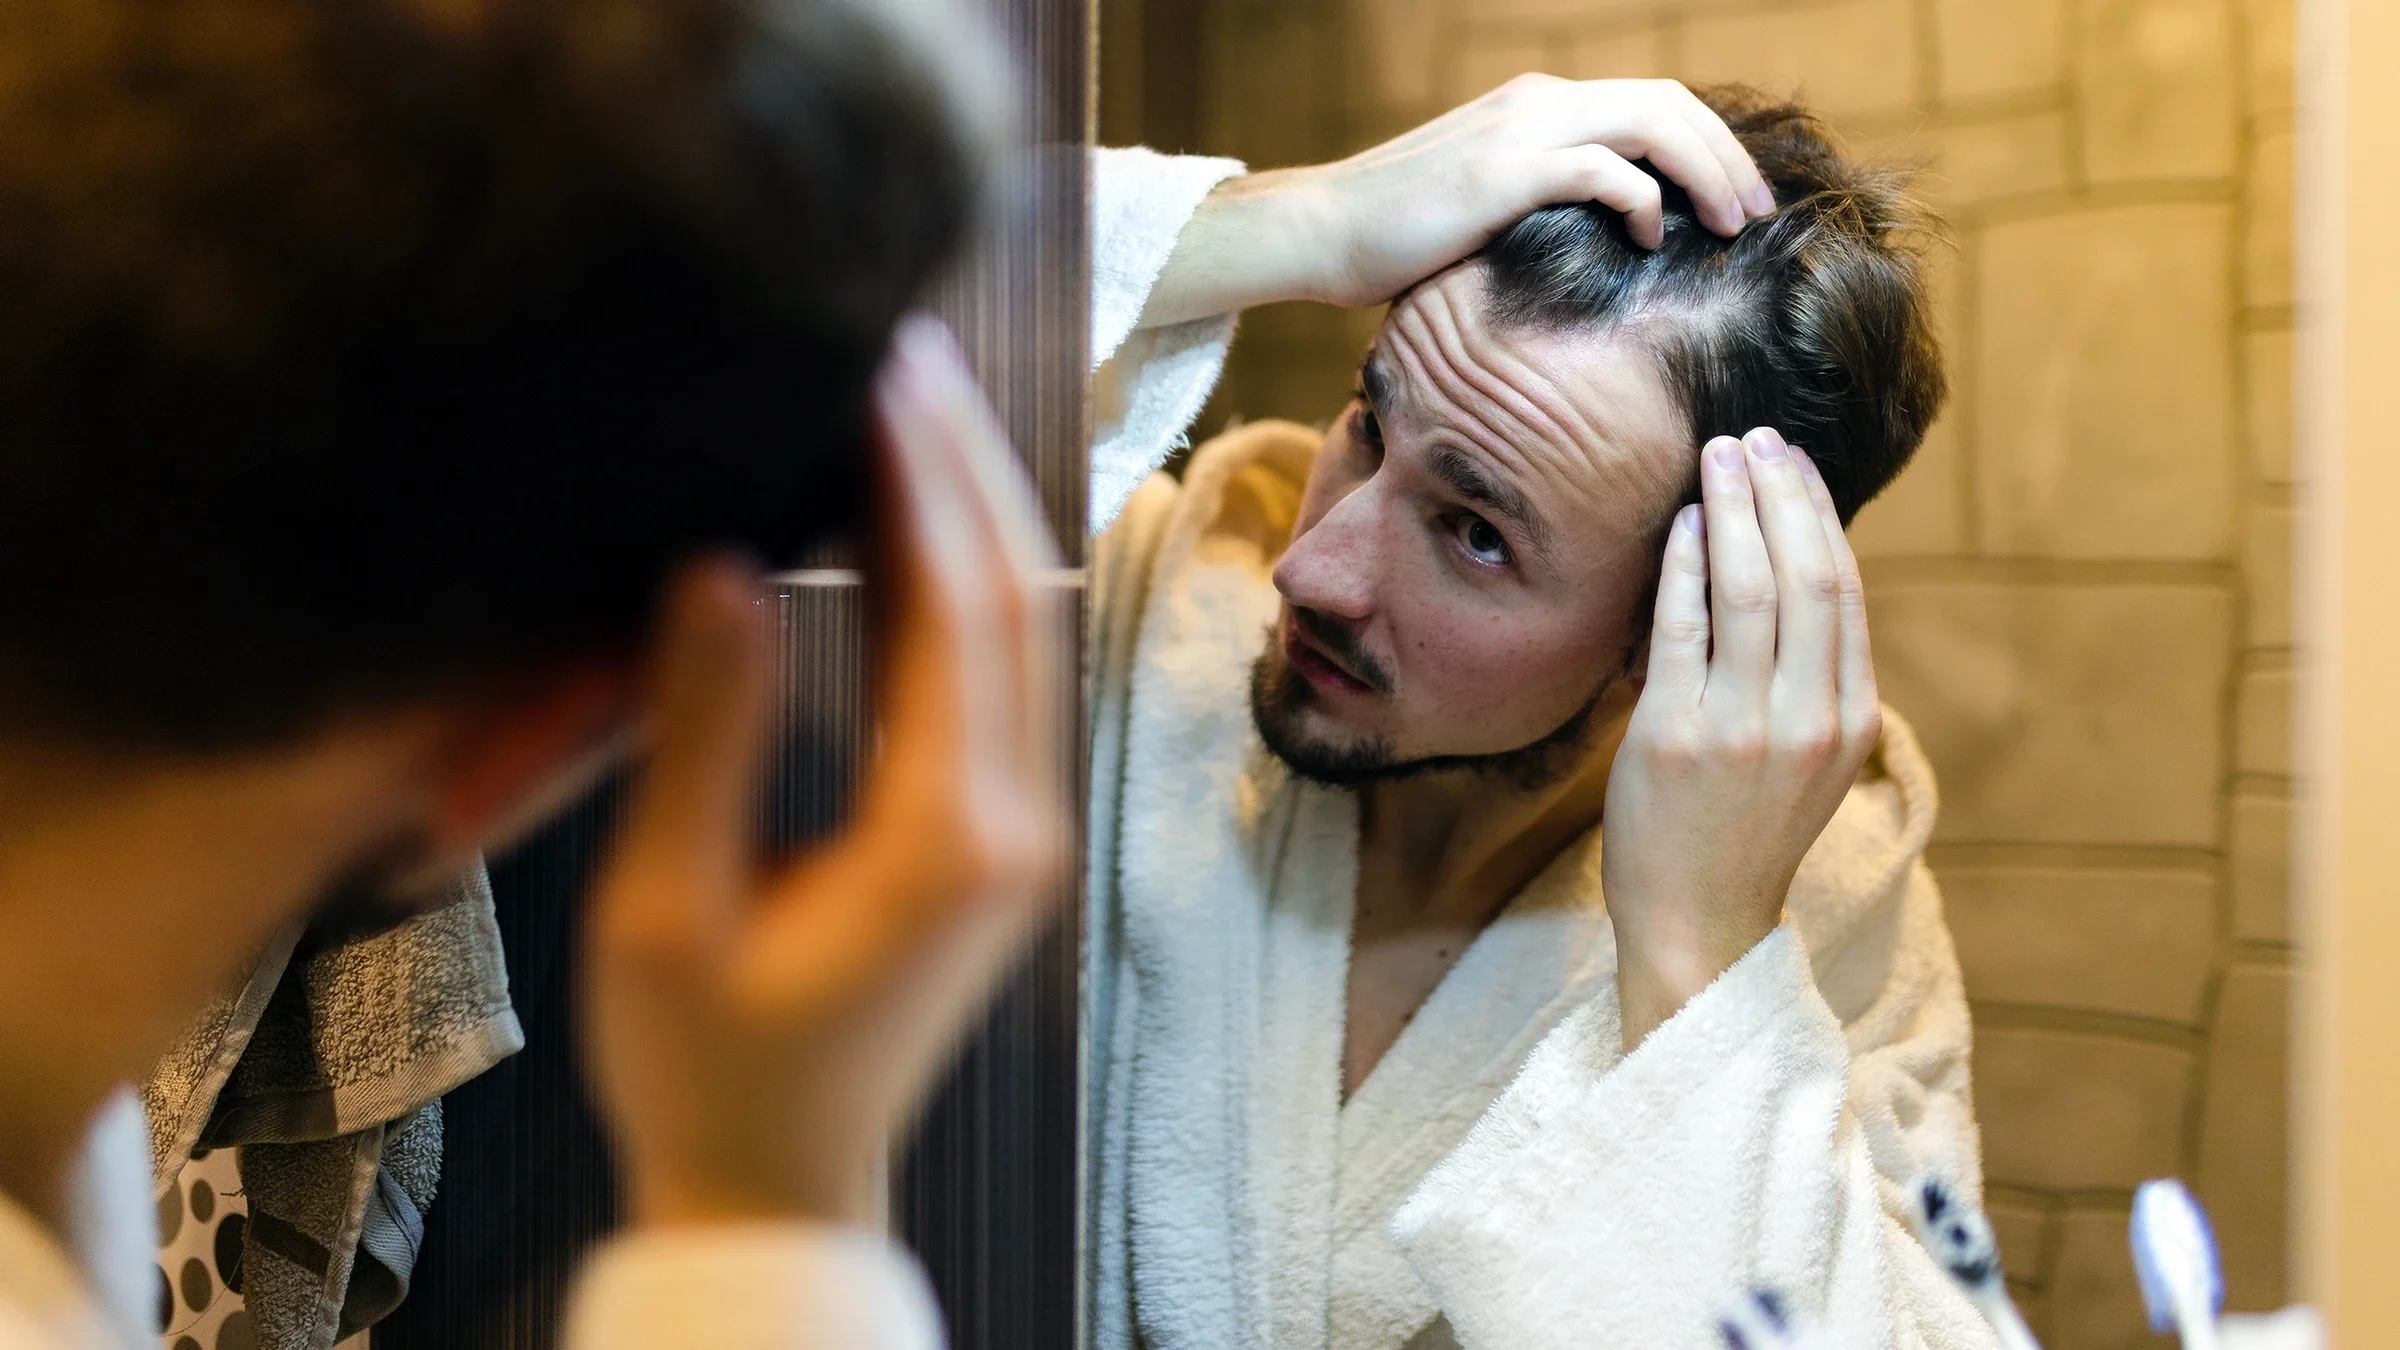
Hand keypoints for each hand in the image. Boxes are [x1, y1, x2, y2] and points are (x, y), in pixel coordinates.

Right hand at [581, 317, 1069, 1227]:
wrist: (778, 1183)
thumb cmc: (703, 1069)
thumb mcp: (666, 909)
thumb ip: (700, 734)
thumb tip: (718, 565)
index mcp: (946, 839)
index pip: (953, 608)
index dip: (917, 475)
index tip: (876, 363)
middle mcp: (1016, 824)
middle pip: (1016, 598)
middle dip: (963, 462)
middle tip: (905, 342)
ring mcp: (1024, 831)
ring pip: (1026, 630)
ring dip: (976, 511)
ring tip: (915, 398)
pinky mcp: (1002, 836)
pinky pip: (1003, 677)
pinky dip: (965, 583)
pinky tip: (914, 518)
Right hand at [1139, 76, 1774, 327]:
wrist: (1318, 232)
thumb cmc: (1389, 238)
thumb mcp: (1477, 208)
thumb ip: (1536, 204)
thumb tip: (1589, 244)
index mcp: (1534, 105)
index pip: (1649, 101)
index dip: (1705, 144)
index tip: (1735, 197)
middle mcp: (1537, 102)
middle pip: (1669, 102)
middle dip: (1725, 155)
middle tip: (1757, 211)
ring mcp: (1522, 130)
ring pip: (1652, 123)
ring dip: (1705, 171)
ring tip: (1732, 223)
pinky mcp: (1505, 171)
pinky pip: (1604, 170)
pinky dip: (1642, 201)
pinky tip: (1651, 239)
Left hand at [1601, 427, 1880, 1051]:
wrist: (1699, 922)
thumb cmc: (1742, 831)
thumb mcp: (1805, 755)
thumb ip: (1806, 675)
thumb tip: (1788, 571)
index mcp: (1849, 718)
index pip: (1843, 592)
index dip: (1818, 517)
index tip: (1793, 464)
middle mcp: (1808, 720)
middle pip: (1805, 576)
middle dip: (1779, 495)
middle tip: (1754, 439)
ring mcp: (1743, 729)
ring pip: (1749, 590)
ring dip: (1732, 512)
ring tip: (1717, 460)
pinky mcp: (1677, 737)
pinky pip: (1682, 628)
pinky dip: (1685, 566)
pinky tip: (1680, 525)